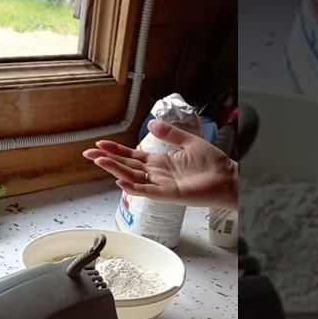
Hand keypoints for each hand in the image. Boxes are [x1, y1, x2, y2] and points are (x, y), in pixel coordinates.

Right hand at [83, 119, 237, 208]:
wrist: (228, 177)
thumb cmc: (213, 163)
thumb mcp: (188, 141)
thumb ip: (169, 133)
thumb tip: (151, 124)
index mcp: (160, 162)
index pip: (132, 156)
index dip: (116, 150)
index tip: (100, 145)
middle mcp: (157, 175)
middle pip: (126, 166)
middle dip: (107, 160)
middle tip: (88, 153)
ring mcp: (161, 185)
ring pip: (132, 177)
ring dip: (115, 170)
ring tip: (99, 161)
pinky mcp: (169, 194)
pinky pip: (147, 191)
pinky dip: (133, 187)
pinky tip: (120, 180)